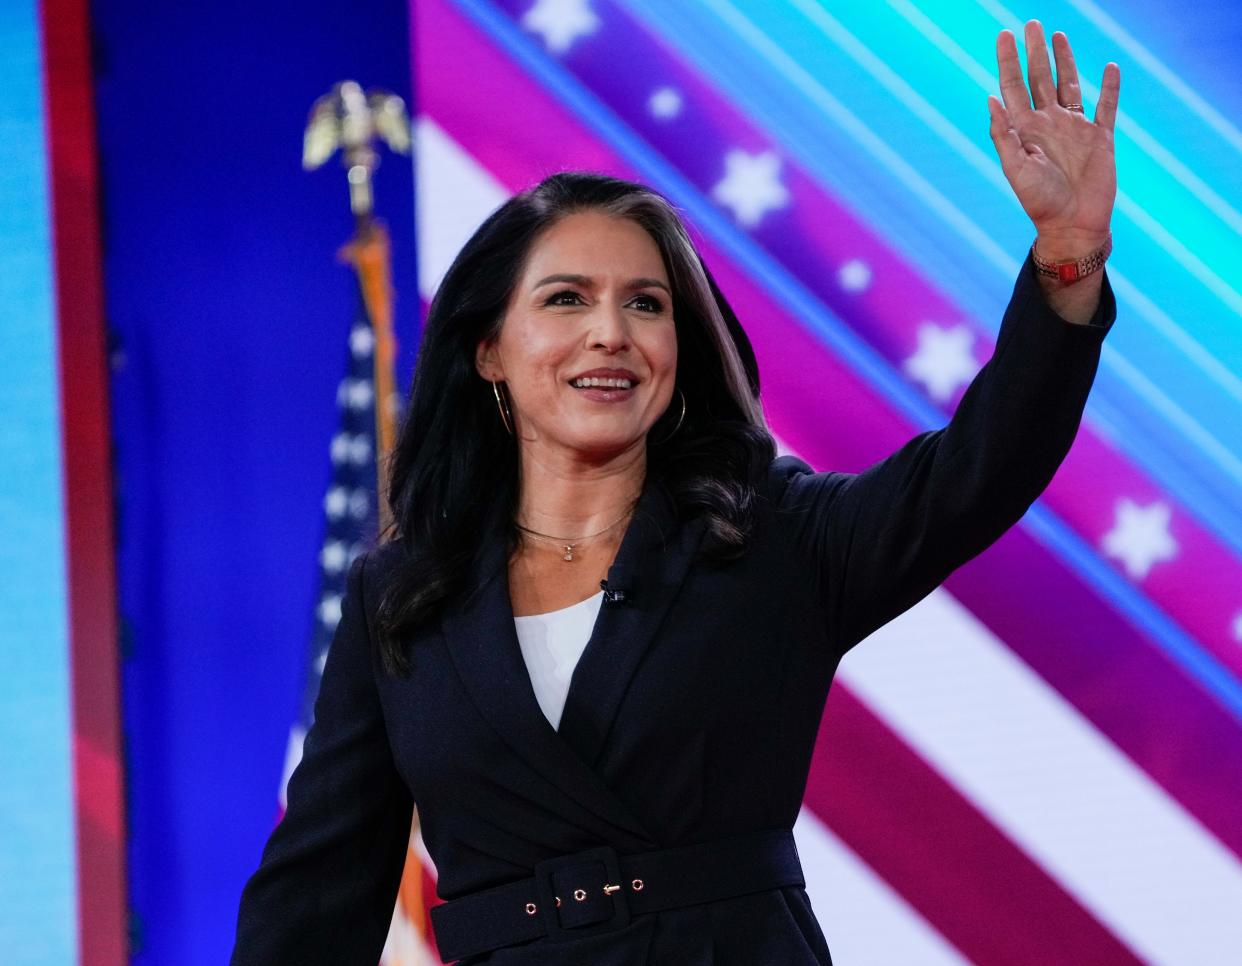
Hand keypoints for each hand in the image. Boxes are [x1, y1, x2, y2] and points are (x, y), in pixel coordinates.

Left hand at [988, 21, 1119, 259]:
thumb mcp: (1016, 169)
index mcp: (1025, 130)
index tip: (1004, 35)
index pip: (1013, 87)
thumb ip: (1003, 134)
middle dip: (1035, 51)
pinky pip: (1107, 106)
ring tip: (1059, 35)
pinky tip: (1110, 67)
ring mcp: (1075, 128)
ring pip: (1070, 84)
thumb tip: (990, 98)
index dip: (1008, 61)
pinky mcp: (1100, 138)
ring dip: (1065, 60)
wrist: (1072, 225)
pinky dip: (1110, 87)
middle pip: (1040, 78)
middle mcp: (1048, 124)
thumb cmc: (1040, 202)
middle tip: (1031, 24)